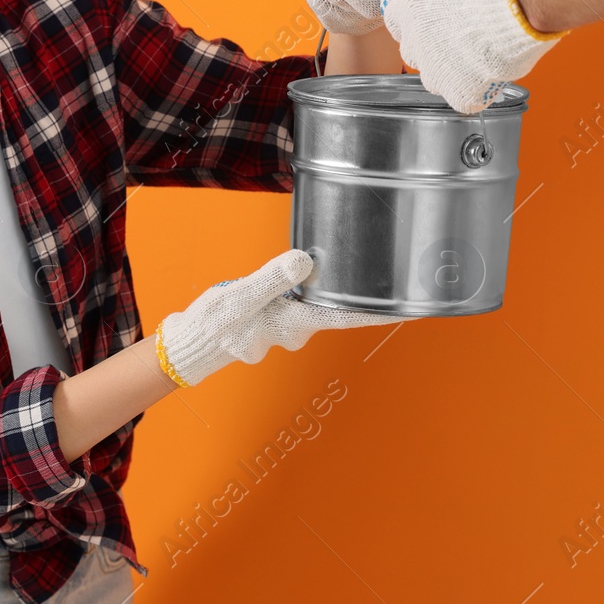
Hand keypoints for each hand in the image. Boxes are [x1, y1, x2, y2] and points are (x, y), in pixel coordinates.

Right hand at [155, 249, 413, 386]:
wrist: (192, 343)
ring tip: (344, 260)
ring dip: (330, 287)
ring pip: (319, 302)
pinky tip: (303, 270)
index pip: (348, 315)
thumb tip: (303, 262)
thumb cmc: (214, 326)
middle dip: (361, 292)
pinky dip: (308, 286)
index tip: (411, 307)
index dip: (381, 311)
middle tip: (387, 270)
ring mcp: (288, 324)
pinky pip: (302, 300)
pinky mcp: (277, 317)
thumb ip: (272, 279)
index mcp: (295, 323)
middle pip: (340, 307)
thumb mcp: (240, 298)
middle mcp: (298, 327)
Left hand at [381, 0, 567, 113]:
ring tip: (481, 56)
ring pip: (435, 80)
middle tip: (464, 37)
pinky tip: (491, 74)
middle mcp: (415, 42)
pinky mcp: (461, 91)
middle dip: (434, 48)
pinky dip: (476, 92)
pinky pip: (462, 99)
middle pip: (415, 53)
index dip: (420, 22)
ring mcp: (437, 70)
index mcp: (408, 8)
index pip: (398, 23)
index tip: (437, 20)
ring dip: (453, 71)